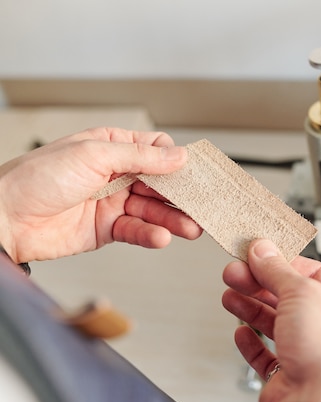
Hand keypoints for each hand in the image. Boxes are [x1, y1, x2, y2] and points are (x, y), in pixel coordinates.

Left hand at [0, 127, 202, 262]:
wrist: (5, 219)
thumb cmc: (37, 179)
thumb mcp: (94, 155)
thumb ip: (140, 157)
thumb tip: (177, 156)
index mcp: (111, 147)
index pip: (155, 151)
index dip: (177, 161)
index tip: (195, 173)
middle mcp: (115, 174)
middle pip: (160, 183)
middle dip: (181, 195)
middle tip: (202, 205)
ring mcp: (112, 202)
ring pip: (153, 210)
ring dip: (173, 219)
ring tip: (190, 227)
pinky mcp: (106, 229)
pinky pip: (136, 230)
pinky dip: (150, 234)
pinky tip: (161, 236)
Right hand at [222, 239, 320, 401]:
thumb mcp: (303, 295)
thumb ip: (279, 271)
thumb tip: (264, 252)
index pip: (315, 273)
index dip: (284, 262)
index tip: (259, 254)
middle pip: (291, 297)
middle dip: (260, 284)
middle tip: (236, 273)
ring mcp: (312, 355)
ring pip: (277, 324)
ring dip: (251, 308)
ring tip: (231, 295)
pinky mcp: (291, 377)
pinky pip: (268, 355)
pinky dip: (252, 343)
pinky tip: (242, 332)